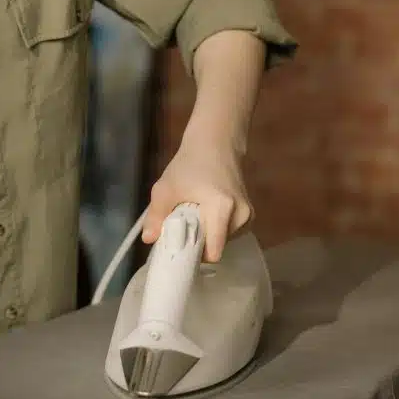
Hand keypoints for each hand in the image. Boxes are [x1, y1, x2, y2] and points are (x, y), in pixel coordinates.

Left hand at [142, 134, 251, 262]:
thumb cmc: (190, 163)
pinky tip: (206, 214)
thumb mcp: (166, 188)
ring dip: (207, 235)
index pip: (213, 252)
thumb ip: (156, 215)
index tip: (179, 248)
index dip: (194, 255)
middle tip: (182, 228)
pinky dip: (216, 229)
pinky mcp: (249, 214)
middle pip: (216, 247)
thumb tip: (149, 240)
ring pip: (223, 241)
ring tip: (194, 217)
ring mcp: (248, 215)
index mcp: (222, 209)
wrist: (216, 142)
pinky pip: (229, 233)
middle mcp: (241, 216)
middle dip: (198, 243)